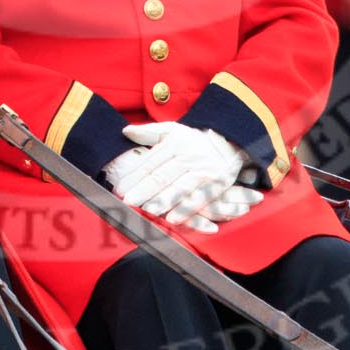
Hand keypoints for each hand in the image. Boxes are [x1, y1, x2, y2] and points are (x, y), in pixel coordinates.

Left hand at [115, 122, 245, 230]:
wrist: (229, 142)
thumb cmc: (194, 140)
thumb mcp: (172, 130)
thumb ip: (148, 132)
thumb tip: (126, 131)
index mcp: (175, 143)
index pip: (151, 163)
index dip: (134, 177)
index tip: (120, 190)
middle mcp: (189, 156)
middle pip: (162, 177)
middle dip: (144, 191)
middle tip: (128, 203)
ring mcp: (204, 170)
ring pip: (179, 189)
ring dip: (162, 202)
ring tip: (147, 211)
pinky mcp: (217, 184)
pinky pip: (199, 199)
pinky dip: (186, 210)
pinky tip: (172, 219)